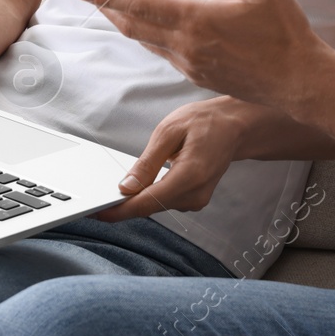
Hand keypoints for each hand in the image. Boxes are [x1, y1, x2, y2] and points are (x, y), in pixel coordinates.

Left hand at [74, 0, 334, 108]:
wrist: (298, 82)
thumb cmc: (286, 33)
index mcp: (197, 19)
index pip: (141, 5)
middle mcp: (185, 45)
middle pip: (132, 25)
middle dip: (108, 6)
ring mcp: (189, 64)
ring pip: (145, 41)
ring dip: (125, 21)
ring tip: (114, 4)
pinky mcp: (197, 76)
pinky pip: (162, 53)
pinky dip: (146, 37)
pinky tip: (149, 29)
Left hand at [95, 98, 249, 221]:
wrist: (234, 126)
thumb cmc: (206, 122)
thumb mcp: (169, 131)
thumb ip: (148, 162)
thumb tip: (127, 186)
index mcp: (190, 175)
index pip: (148, 202)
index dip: (121, 210)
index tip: (100, 213)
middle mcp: (196, 194)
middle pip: (151, 207)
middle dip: (126, 201)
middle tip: (103, 193)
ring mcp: (198, 200)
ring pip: (157, 205)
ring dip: (140, 196)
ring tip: (128, 181)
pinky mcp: (196, 200)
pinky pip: (166, 201)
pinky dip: (153, 193)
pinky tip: (148, 180)